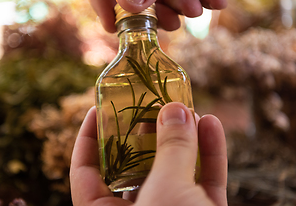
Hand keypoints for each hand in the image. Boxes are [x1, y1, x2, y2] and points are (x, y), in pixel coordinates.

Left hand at [70, 102, 227, 205]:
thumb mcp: (168, 192)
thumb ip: (172, 151)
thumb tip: (174, 110)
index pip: (85, 171)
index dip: (87, 138)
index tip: (96, 109)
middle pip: (134, 165)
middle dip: (145, 132)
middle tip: (151, 103)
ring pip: (173, 170)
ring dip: (182, 138)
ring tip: (186, 108)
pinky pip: (204, 181)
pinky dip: (209, 154)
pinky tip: (210, 126)